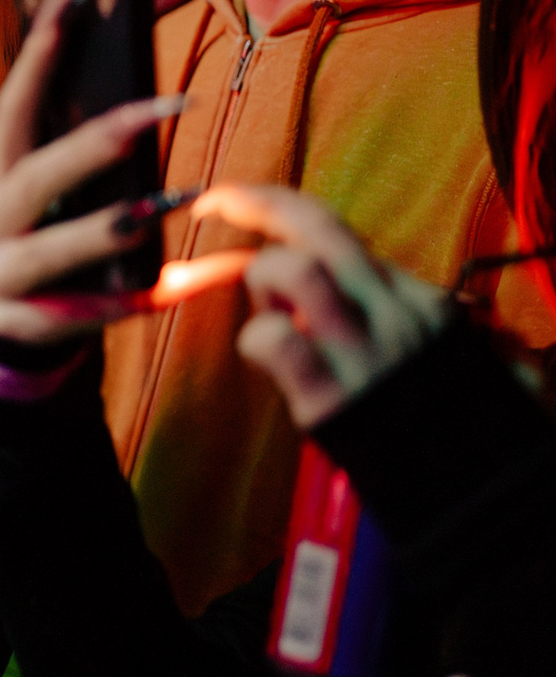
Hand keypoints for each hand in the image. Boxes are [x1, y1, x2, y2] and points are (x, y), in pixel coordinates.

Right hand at [0, 0, 203, 344]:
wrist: (12, 335)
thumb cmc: (52, 245)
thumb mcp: (58, 199)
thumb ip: (85, 158)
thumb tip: (147, 94)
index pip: (14, 107)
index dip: (41, 52)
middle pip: (31, 177)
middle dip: (92, 146)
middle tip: (155, 116)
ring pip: (39, 253)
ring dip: (96, 232)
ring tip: (149, 218)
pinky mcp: (15, 325)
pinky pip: (65, 318)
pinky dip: (111, 307)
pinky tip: (158, 295)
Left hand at [195, 184, 452, 427]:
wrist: (463, 481)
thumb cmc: (427, 411)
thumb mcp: (422, 343)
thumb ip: (371, 303)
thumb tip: (296, 269)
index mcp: (415, 298)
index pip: (335, 228)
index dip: (275, 204)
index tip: (232, 195)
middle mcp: (395, 314)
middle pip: (318, 229)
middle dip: (256, 204)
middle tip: (213, 205)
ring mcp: (365, 352)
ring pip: (295, 270)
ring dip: (264, 283)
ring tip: (275, 315)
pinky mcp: (333, 395)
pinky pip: (275, 340)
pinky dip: (257, 341)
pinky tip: (270, 360)